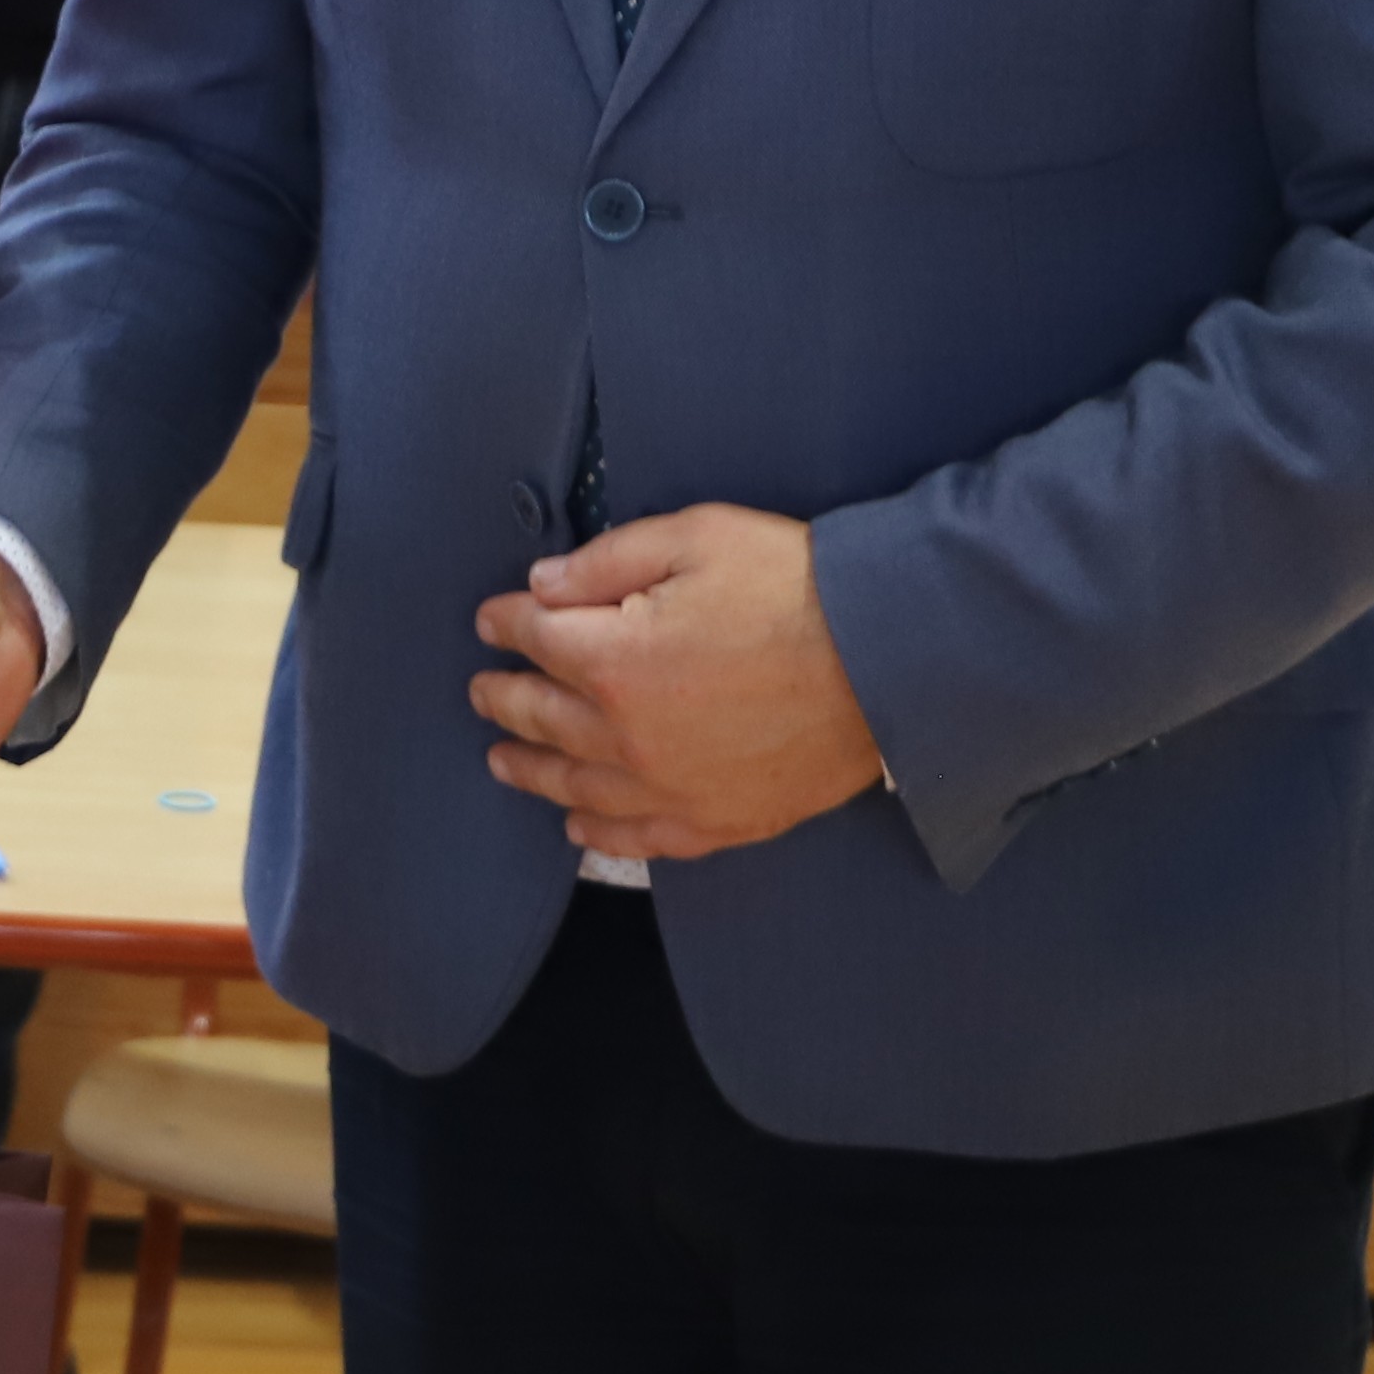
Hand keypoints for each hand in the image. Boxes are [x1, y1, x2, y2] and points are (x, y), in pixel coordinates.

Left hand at [471, 503, 884, 862]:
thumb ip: (607, 561)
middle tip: (483, 692)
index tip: (492, 619)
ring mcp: (671, 788)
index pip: (536, 638)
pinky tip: (579, 824)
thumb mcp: (696, 537)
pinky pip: (641, 836)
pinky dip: (600, 831)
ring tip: (503, 760)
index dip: (506, 623)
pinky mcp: (718, 820)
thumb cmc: (797, 586)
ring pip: (576, 785)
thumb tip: (540, 586)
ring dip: (532, 769)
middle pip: (543, 717)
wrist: (891, 660)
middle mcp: (627, 736)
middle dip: (504, 698)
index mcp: (614, 658)